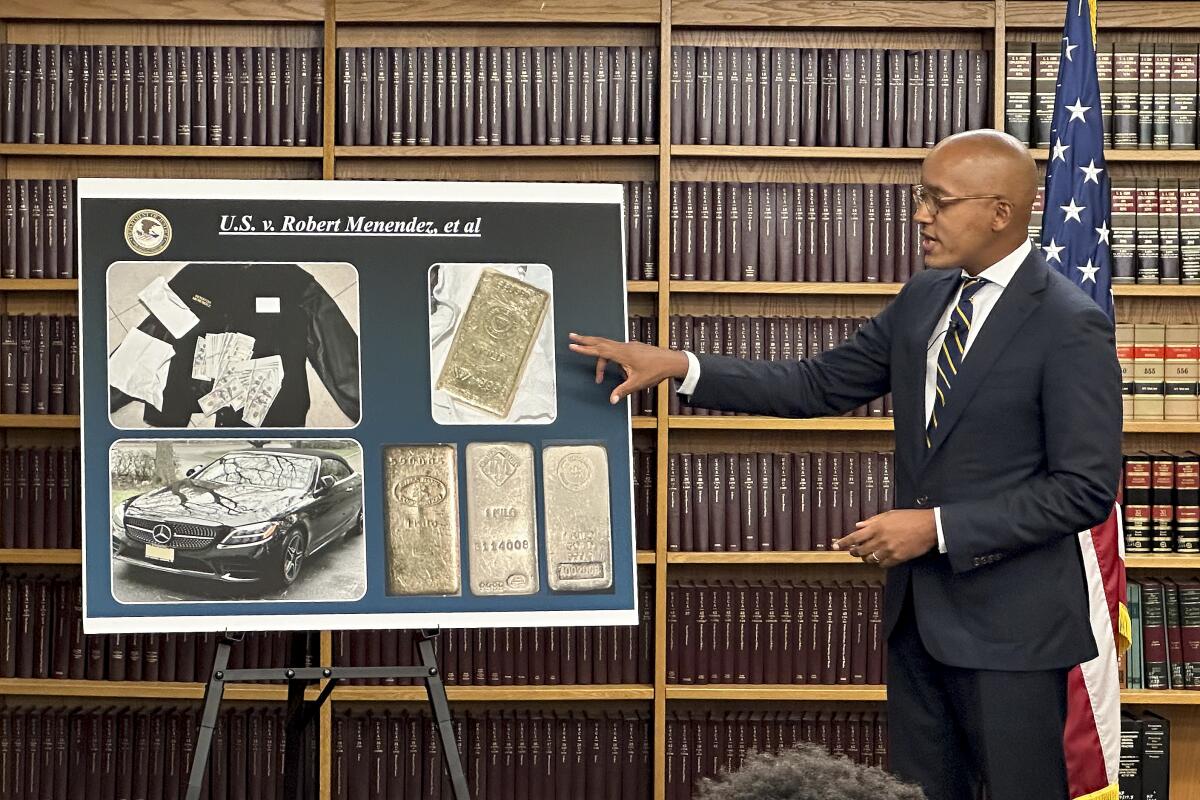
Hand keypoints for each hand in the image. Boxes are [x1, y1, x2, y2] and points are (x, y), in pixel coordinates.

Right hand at [568, 332, 690, 404]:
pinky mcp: (633, 347)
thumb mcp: (637, 383)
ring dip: (597, 351)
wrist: (671, 361)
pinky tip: (615, 368)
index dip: (584, 348)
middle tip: (572, 336)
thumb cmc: (656, 371)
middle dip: (585, 340)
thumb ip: (623, 391)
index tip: (572, 345)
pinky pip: (616, 348)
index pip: (599, 350)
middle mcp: (624, 347)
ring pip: (608, 346)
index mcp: (622, 354)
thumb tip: (612, 399)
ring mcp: (629, 346)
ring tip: (596, 372)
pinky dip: (609, 354)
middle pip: (600, 341)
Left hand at [832, 509, 937, 567]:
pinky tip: (881, 558)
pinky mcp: (898, 558)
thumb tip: (858, 526)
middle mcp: (880, 539)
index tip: (834, 545)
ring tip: (867, 554)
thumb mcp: (889, 515)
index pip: (854, 537)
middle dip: (853, 552)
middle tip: (852, 551)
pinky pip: (883, 564)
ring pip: (870, 559)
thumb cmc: (910, 518)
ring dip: (866, 557)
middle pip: (860, 550)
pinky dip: (879, 562)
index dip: (843, 542)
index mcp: (877, 527)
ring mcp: (889, 550)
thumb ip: (872, 521)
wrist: (929, 526)